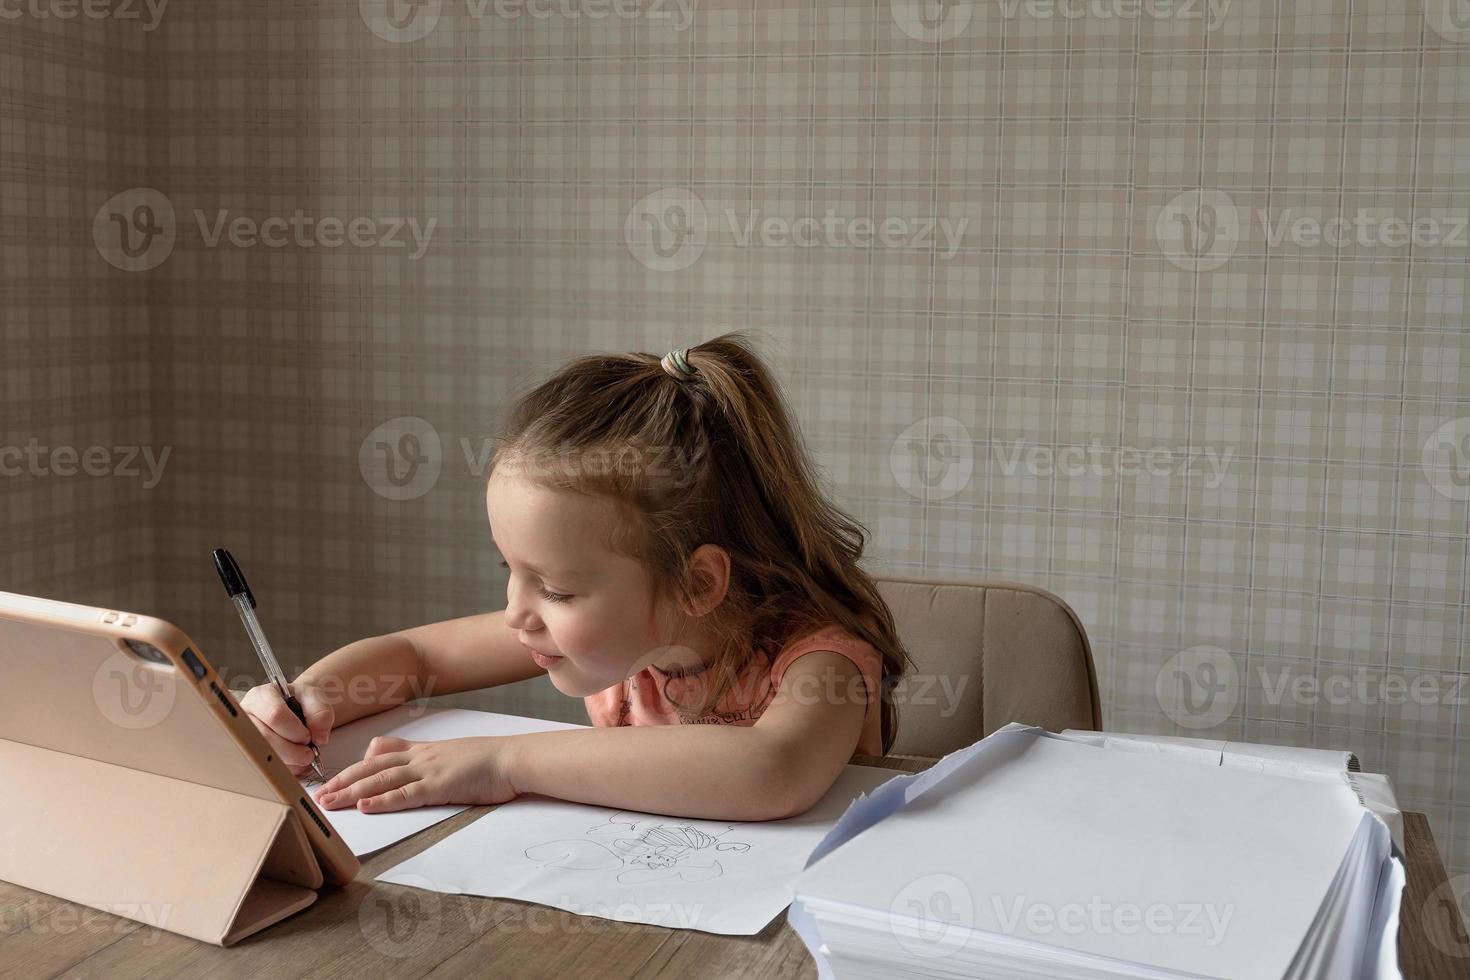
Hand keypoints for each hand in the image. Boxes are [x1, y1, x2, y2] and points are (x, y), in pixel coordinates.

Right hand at [239, 679, 333, 776]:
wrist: (297, 708)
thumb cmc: (301, 701)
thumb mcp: (315, 698)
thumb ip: (321, 713)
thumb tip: (318, 738)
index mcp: (262, 696)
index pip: (275, 715)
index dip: (295, 731)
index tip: (308, 736)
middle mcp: (247, 715)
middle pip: (265, 738)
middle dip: (292, 751)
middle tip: (309, 753)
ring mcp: (244, 736)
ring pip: (262, 755)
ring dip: (288, 762)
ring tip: (303, 757)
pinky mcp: (249, 753)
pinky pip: (263, 767)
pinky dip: (284, 769)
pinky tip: (294, 763)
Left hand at [313, 735, 521, 812]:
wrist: (511, 758)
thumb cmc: (489, 760)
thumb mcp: (454, 755)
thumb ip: (431, 761)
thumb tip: (414, 772)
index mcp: (423, 751)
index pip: (380, 754)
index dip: (354, 767)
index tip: (334, 779)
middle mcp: (420, 758)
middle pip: (371, 767)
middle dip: (342, 782)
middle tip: (319, 796)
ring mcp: (428, 771)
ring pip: (381, 780)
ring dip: (352, 792)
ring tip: (329, 803)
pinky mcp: (440, 787)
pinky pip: (405, 794)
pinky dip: (383, 800)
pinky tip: (365, 806)